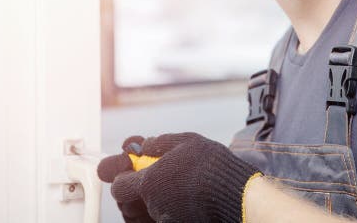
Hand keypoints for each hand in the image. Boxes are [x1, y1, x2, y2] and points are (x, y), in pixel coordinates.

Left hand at [98, 132, 260, 222]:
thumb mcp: (185, 141)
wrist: (239, 195)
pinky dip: (171, 206)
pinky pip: (166, 215)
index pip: (118, 186)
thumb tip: (144, 146)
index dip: (122, 176)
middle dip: (139, 187)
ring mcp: (167, 219)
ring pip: (150, 209)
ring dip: (155, 197)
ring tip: (175, 184)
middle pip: (132, 200)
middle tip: (156, 174)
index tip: (131, 168)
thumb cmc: (213, 167)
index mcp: (149, 183)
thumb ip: (159, 143)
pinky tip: (185, 195)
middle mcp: (155, 206)